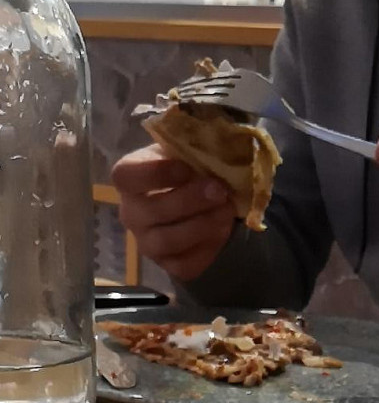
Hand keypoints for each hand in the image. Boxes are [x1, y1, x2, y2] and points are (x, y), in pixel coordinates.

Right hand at [112, 145, 235, 281]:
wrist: (199, 202)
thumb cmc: (189, 171)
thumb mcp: (187, 151)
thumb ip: (193, 145)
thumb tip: (217, 137)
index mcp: (130, 179)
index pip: (126, 176)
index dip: (157, 173)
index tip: (187, 168)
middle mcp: (132, 213)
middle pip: (152, 211)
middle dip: (190, 200)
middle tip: (219, 190)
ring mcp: (147, 242)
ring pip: (168, 240)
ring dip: (202, 224)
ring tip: (227, 210)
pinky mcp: (168, 265)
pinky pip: (185, 263)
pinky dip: (209, 247)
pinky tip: (223, 229)